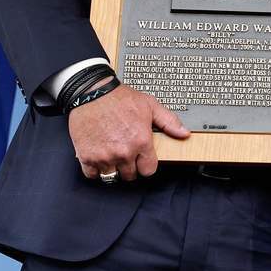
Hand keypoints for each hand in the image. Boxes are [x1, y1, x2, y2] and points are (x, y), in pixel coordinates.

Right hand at [70, 82, 189, 181]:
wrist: (92, 93)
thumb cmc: (120, 98)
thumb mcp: (150, 105)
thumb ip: (169, 122)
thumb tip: (184, 133)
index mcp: (141, 142)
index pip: (148, 170)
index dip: (146, 165)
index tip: (142, 160)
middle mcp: (124, 152)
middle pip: (130, 175)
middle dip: (130, 167)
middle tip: (126, 155)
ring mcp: (104, 156)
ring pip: (111, 177)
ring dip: (112, 169)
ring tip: (113, 156)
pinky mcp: (87, 156)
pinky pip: (92, 175)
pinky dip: (95, 169)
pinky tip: (98, 158)